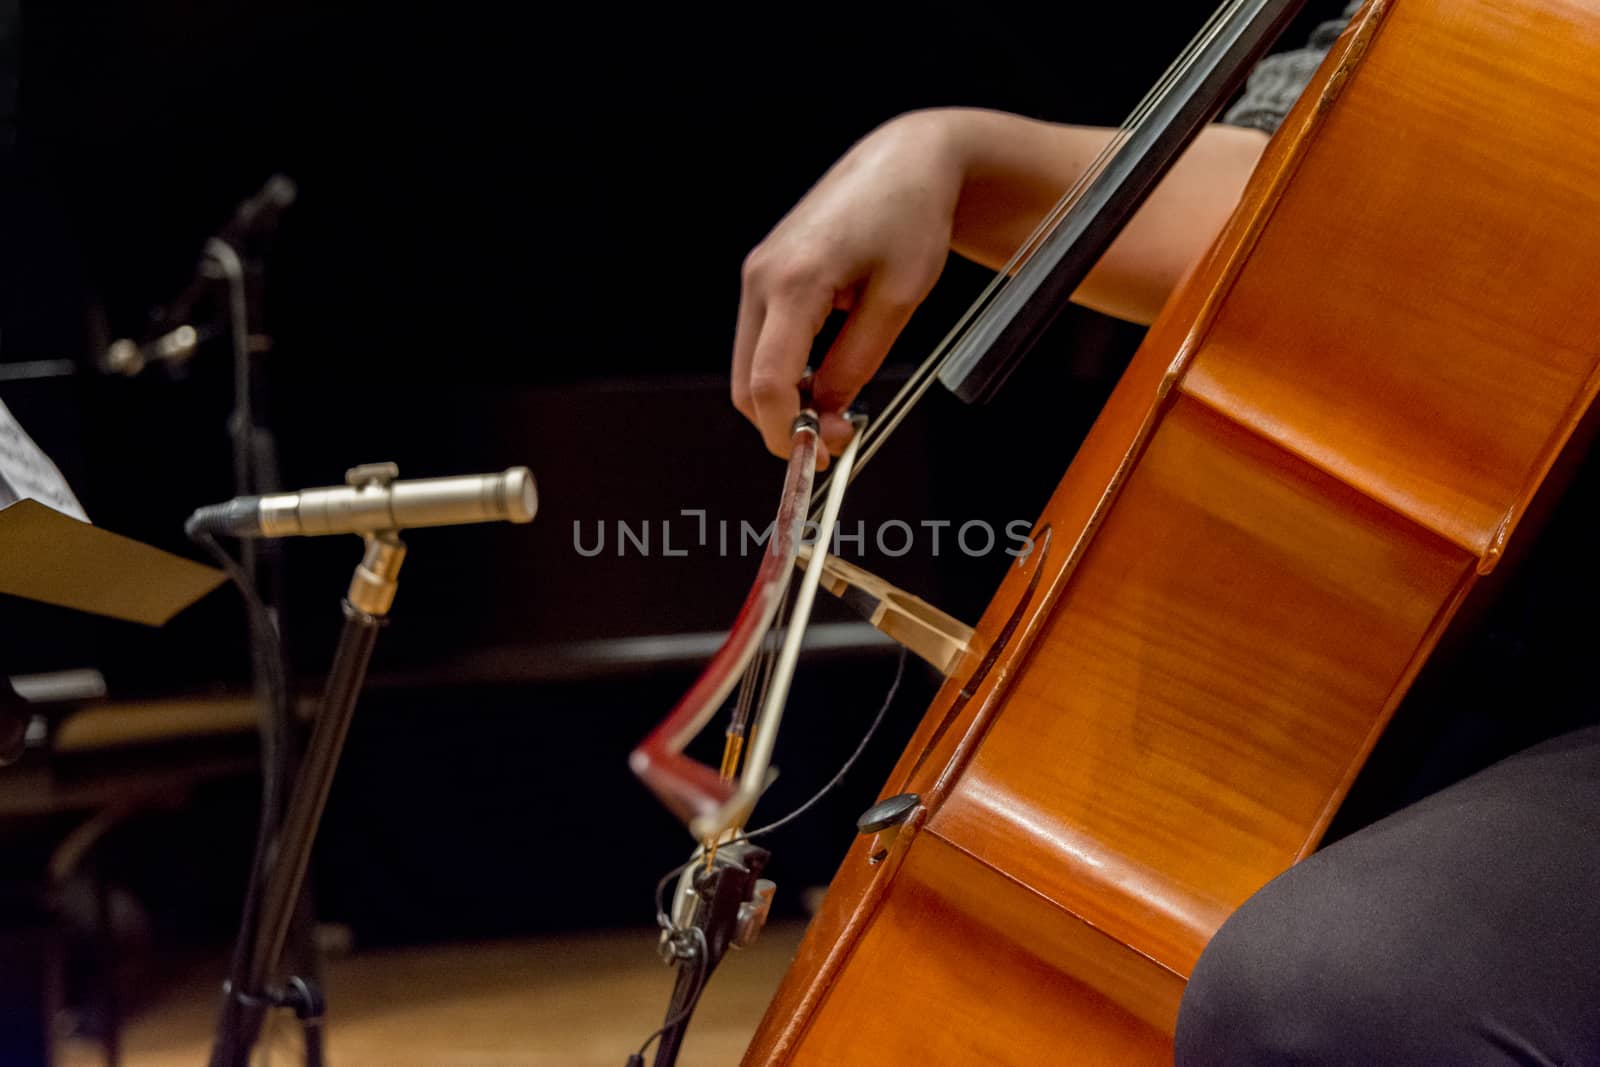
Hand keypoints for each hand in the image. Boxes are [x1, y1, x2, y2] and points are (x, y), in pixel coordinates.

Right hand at [732, 110, 961, 462]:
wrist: (904, 162)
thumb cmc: (911, 217)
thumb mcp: (899, 299)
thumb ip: (858, 362)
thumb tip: (830, 412)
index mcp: (795, 280)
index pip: (768, 382)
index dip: (788, 432)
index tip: (820, 457)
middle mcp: (762, 276)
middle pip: (747, 382)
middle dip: (784, 422)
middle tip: (838, 437)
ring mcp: (758, 273)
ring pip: (750, 365)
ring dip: (786, 397)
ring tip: (840, 403)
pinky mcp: (765, 273)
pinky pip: (762, 339)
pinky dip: (786, 369)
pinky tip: (827, 370)